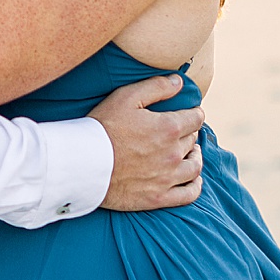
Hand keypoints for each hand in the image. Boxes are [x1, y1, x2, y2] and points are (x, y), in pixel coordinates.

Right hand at [89, 73, 204, 210]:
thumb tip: (179, 82)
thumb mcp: (126, 97)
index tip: (190, 113)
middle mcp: (173, 153)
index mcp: (168, 127)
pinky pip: (189, 194)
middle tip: (181, 131)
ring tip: (191, 153)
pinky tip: (193, 179)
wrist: (84, 164)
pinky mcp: (159, 197)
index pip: (196, 118)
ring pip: (195, 166)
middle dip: (189, 133)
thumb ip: (156, 87)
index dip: (194, 113)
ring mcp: (167, 178)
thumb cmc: (103, 127)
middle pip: (192, 140)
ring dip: (195, 157)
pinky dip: (195, 185)